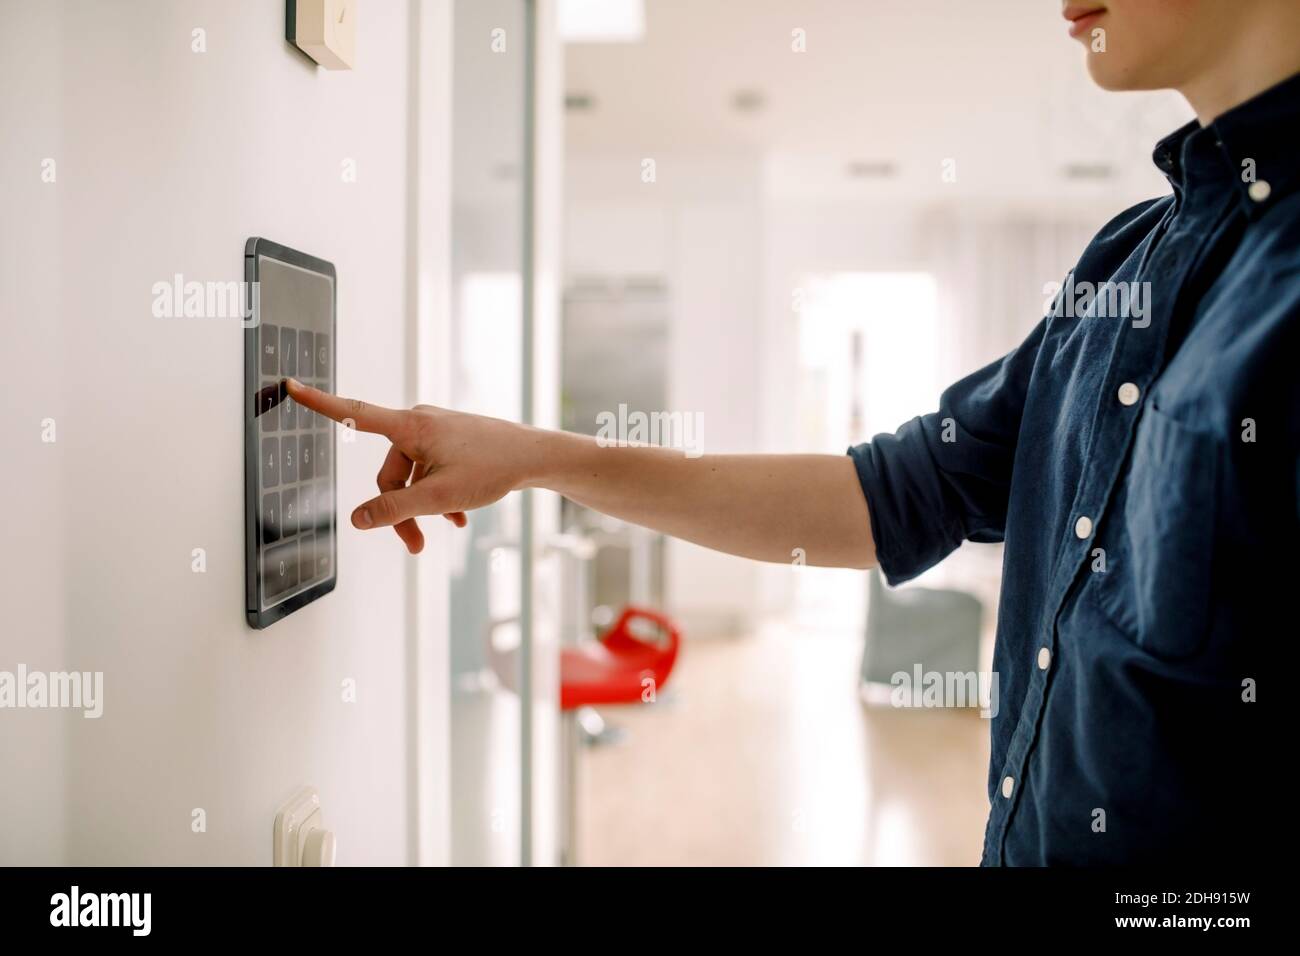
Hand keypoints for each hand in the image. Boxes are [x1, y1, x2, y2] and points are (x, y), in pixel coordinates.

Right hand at [286, 378, 534, 553]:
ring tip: (447, 528)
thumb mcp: (438, 497)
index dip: (319, 404)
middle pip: (388, 472)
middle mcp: (419, 422)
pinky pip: (430, 471)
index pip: (354, 415)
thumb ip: (394, 509)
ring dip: (423, 505)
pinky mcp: (450, 440)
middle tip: (416, 545)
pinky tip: (458, 519)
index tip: (289, 385)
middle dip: (399, 509)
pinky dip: (439, 495)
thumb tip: (357, 519)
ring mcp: (436, 430)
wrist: (534, 457)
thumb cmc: (491, 468)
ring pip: (411, 477)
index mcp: (410, 426)